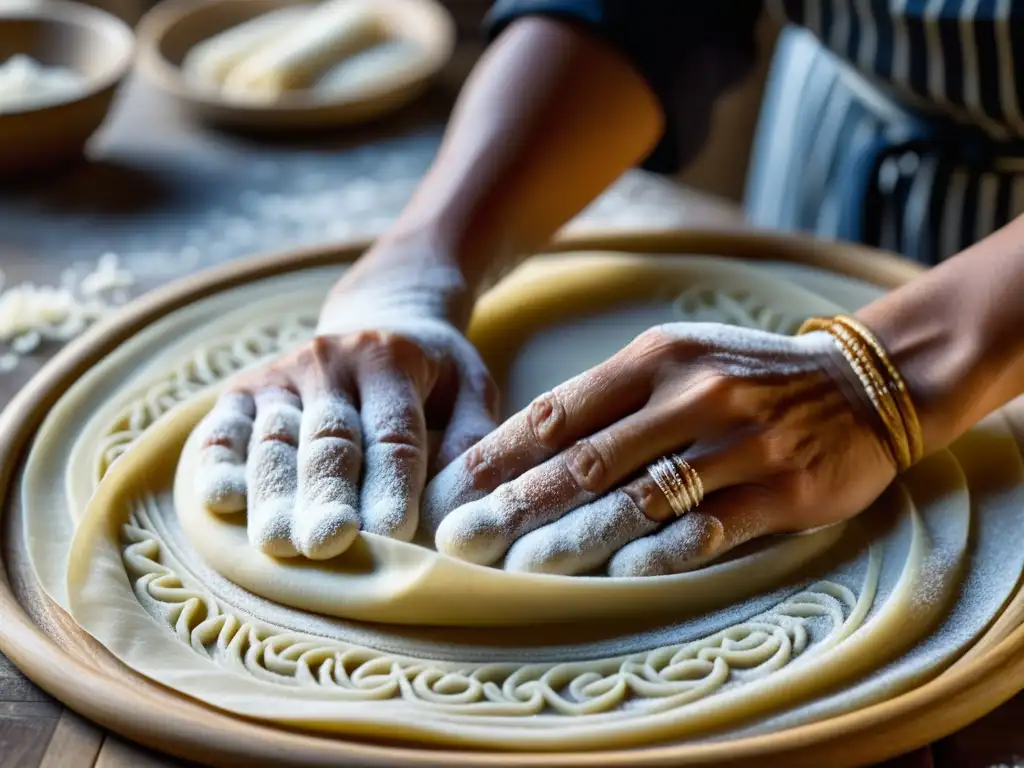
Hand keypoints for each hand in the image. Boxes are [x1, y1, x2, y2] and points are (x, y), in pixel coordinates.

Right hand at [191, 243, 497, 559]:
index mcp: (390, 361)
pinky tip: (222, 502)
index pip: (392, 433)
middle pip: (329, 441)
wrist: (377, 316)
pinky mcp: (242, 389)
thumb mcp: (471, 389)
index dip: (392, 484)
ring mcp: (280, 373)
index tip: (393, 534)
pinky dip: (219, 465)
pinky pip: (224, 430)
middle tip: (327, 544)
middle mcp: (330, 361)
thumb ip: (470, 441)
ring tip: (279, 544)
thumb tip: (457, 509)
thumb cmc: (431, 374)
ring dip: (275, 494)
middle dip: (327, 495)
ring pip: (275, 441)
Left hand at [424, 322, 895, 576]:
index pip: (563, 409)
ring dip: (578, 536)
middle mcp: (693, 394)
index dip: (505, 451)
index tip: (460, 487)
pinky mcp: (782, 488)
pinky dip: (662, 551)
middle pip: (590, 458)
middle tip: (469, 538)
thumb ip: (614, 397)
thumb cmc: (747, 375)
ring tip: (524, 568)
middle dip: (522, 503)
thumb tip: (530, 446)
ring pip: (643, 497)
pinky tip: (620, 573)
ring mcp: (740, 442)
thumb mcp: (679, 359)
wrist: (862, 384)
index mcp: (657, 358)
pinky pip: (712, 527)